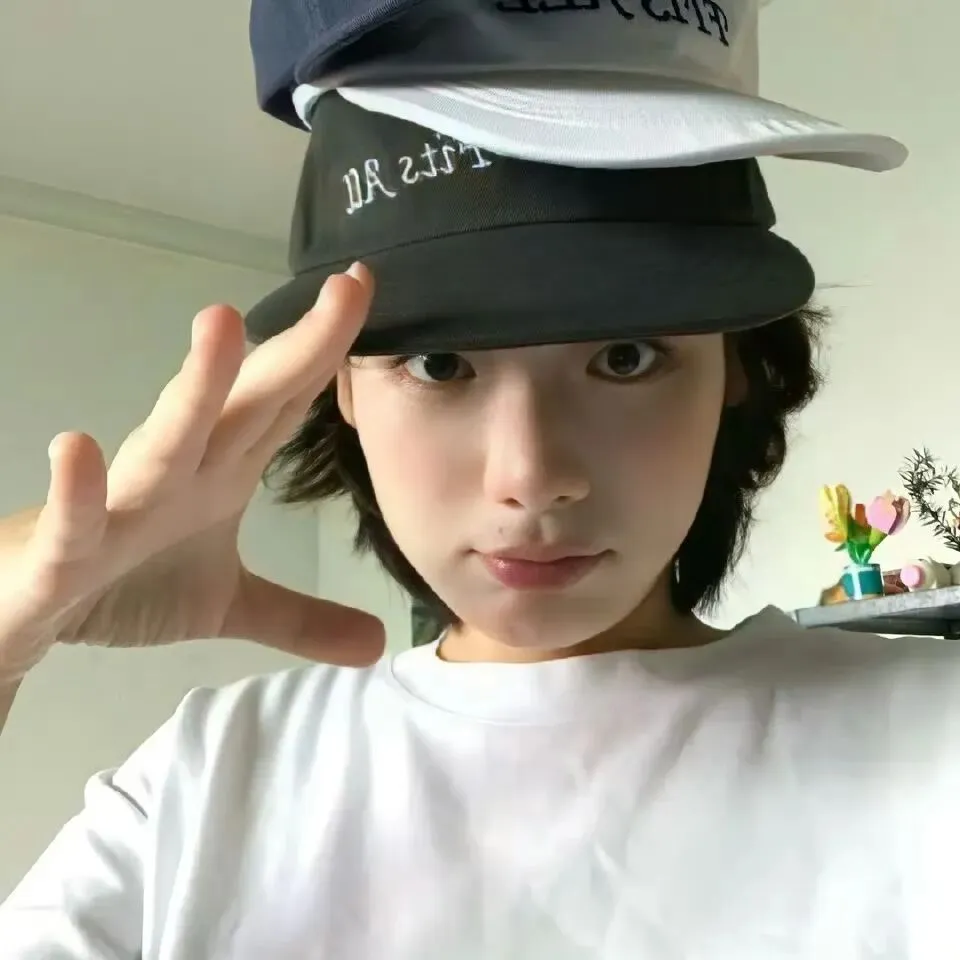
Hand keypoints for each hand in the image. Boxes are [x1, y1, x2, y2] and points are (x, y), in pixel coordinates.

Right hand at [0, 263, 384, 684]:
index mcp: (218, 475)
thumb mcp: (226, 606)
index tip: (370, 290)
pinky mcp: (62, 555)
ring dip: (194, 387)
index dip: (331, 356)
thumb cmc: (120, 585)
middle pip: (247, 404)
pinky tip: (77, 448)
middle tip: (346, 288)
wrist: (23, 619)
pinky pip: (72, 522)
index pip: (285, 406)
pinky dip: (78, 490)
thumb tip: (377, 643)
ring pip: (164, 441)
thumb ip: (299, 617)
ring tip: (222, 322)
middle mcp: (178, 474)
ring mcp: (119, 507)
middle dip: (297, 347)